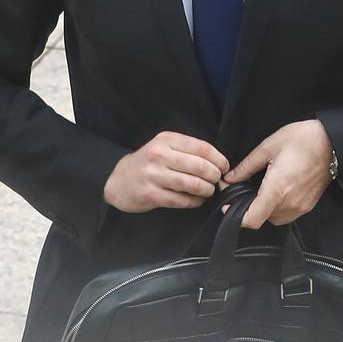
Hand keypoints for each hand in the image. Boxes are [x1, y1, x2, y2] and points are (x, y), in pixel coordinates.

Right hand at [103, 131, 230, 213]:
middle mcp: (159, 155)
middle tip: (216, 181)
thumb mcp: (163, 147)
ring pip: (192, 184)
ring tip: (208, 191)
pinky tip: (196, 200)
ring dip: (206, 190)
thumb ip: (186, 150)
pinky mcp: (150, 194)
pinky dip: (194, 202)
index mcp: (166, 140)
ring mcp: (153, 175)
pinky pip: (181, 200)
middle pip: (199, 166)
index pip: (201, 147)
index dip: (218, 159)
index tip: (224, 167)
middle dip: (214, 176)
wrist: (118, 180)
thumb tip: (218, 162)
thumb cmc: (148, 163)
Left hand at [220, 120, 332, 229]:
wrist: (332, 141)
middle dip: (249, 207)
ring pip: (274, 219)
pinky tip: (277, 190)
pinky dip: (277, 208)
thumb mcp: (268, 147)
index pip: (253, 219)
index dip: (237, 216)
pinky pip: (287, 215)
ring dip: (264, 209)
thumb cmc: (302, 140)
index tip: (229, 205)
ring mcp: (301, 206)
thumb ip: (246, 167)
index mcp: (277, 189)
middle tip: (243, 189)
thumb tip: (230, 178)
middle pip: (261, 218)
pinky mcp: (309, 206)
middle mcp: (290, 203)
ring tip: (262, 189)